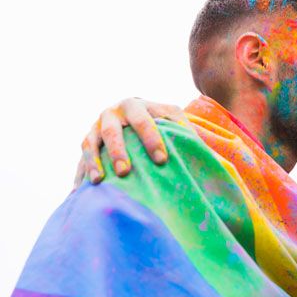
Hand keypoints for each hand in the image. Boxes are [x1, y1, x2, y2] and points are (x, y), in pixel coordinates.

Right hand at [74, 98, 190, 186]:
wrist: (132, 110)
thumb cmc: (161, 121)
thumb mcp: (174, 119)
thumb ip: (189, 132)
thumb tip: (216, 158)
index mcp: (137, 106)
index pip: (145, 121)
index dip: (152, 140)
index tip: (162, 160)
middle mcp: (113, 113)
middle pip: (113, 131)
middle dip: (118, 152)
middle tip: (126, 172)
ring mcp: (96, 126)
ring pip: (91, 143)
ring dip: (94, 161)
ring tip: (99, 181)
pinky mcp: (86, 141)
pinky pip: (80, 158)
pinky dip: (80, 173)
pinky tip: (79, 190)